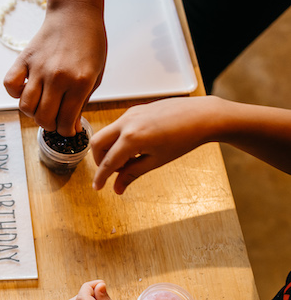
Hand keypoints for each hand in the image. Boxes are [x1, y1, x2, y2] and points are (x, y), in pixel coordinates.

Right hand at [3, 3, 105, 135]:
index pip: (66, 121)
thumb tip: (71, 126)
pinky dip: (15, 93)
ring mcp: (38, 68)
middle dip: (50, 125)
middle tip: (55, 120)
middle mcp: (57, 77)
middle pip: (44, 117)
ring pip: (26, 106)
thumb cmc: (90, 43)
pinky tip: (25, 90)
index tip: (68, 129)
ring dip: (33, 113)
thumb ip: (82, 102)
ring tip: (42, 107)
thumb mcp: (95, 75)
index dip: (67, 131)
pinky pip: (10, 85)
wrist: (75, 13)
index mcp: (79, 82)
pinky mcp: (24, 60)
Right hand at [91, 96, 222, 193]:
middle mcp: (126, 123)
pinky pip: (117, 127)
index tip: (97, 187)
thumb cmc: (184, 138)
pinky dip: (118, 140)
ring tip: (129, 160)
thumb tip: (117, 189)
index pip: (108, 162)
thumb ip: (132, 174)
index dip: (101, 177)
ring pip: (106, 133)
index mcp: (131, 138)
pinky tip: (135, 148)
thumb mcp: (156, 161)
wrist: (202, 116)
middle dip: (99, 160)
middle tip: (113, 172)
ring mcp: (130, 114)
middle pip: (97, 143)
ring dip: (109, 149)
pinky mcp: (135, 110)